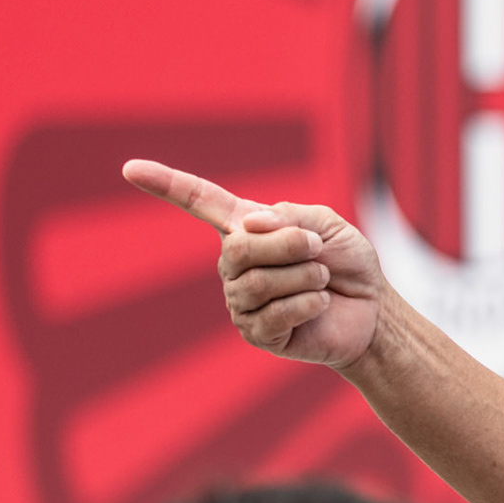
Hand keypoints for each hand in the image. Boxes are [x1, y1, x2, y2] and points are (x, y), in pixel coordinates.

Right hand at [123, 159, 384, 369]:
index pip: (199, 202)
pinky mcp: (256, 334)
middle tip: (318, 249)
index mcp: (247, 229)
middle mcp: (235, 264)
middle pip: (239, 248)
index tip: (130, 168)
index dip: (166, 184)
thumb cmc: (348, 264)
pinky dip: (306, 304)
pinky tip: (319, 305)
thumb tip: (248, 226)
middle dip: (287, 245)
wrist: (373, 312)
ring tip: (323, 279)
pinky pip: (272, 314)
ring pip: (257, 283)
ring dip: (303, 277)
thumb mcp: (330, 228)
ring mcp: (242, 301)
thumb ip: (293, 218)